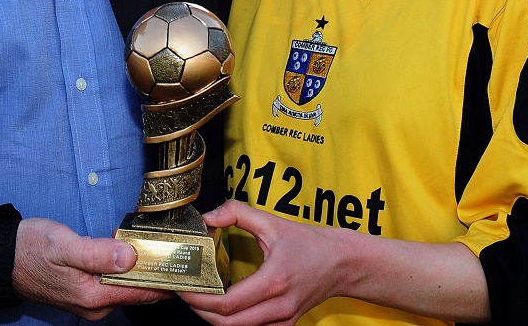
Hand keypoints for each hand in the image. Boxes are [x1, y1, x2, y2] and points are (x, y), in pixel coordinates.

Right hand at [13, 217, 170, 319]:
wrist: (3, 258)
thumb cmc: (30, 249)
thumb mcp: (64, 245)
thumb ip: (98, 252)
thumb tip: (130, 256)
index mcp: (94, 296)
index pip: (142, 292)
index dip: (166, 279)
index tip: (184, 263)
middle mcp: (96, 305)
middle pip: (139, 291)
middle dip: (159, 273)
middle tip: (178, 249)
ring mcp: (91, 300)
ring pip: (128, 286)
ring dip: (145, 270)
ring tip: (164, 248)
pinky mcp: (86, 291)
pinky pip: (116, 283)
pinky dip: (129, 270)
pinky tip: (137, 254)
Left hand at [180, 201, 489, 324]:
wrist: (344, 263)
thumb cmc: (311, 243)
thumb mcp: (272, 221)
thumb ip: (237, 213)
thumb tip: (208, 217)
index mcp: (274, 281)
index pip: (228, 303)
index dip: (200, 299)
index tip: (184, 288)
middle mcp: (278, 306)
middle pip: (228, 324)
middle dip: (201, 311)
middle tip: (184, 294)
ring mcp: (283, 319)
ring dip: (214, 318)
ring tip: (199, 297)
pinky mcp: (285, 324)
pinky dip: (232, 320)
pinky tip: (222, 303)